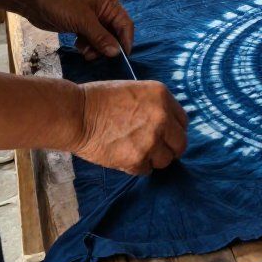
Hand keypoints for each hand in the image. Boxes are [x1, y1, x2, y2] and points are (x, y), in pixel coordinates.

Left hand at [24, 0, 133, 60]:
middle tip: (96, 56)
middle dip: (107, 46)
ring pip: (103, 39)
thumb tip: (116, 53)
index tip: (123, 57)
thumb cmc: (62, 5)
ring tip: (85, 53)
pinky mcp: (82, 26)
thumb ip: (101, 37)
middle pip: (114, 33)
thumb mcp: (83, 22)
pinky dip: (87, 46)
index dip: (125, 40)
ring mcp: (93, 19)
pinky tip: (78, 46)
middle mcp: (104, 10)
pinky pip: (92, 40)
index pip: (125, 24)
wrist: (36, 2)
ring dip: (96, 48)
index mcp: (109, 3)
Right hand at [72, 80, 187, 174]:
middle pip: (181, 143)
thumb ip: (155, 107)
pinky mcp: (137, 158)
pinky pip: (147, 170)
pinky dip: (138, 167)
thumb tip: (167, 125)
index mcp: (162, 96)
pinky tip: (124, 156)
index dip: (174, 130)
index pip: (183, 121)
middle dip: (170, 148)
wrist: (77, 114)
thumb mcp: (136, 92)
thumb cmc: (100, 99)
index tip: (166, 136)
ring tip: (136, 152)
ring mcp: (151, 139)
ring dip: (154, 159)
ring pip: (165, 160)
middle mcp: (163, 117)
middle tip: (156, 150)